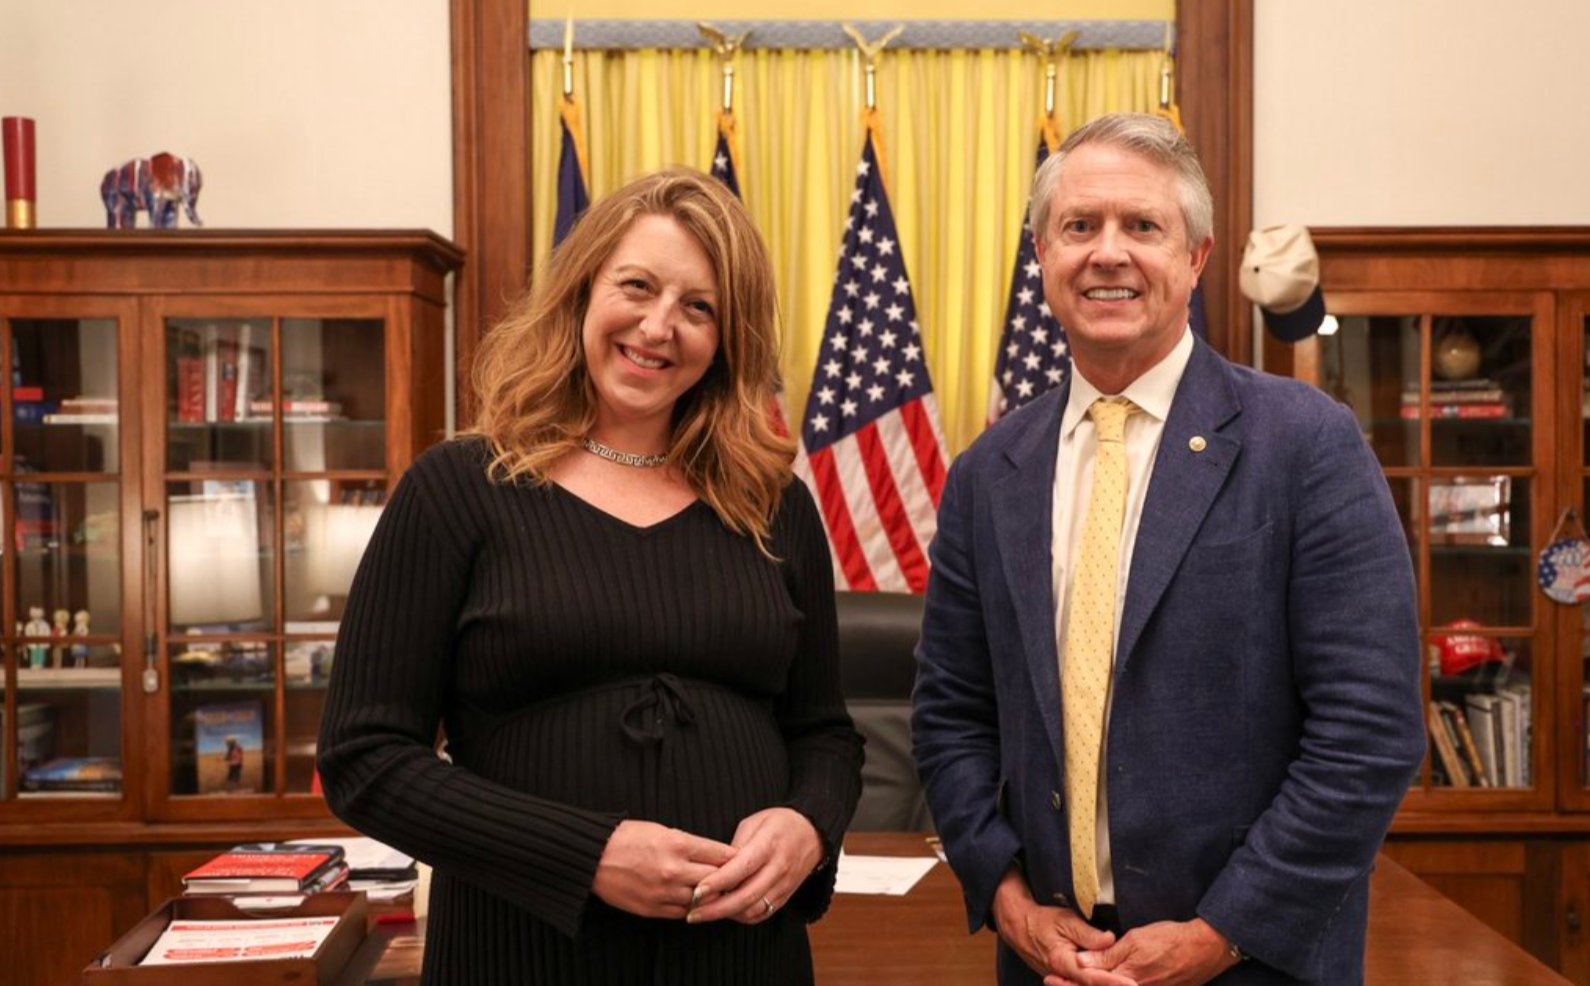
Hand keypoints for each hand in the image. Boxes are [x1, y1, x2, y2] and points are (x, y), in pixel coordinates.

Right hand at [592, 820, 735, 918]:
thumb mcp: (661, 829)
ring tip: (714, 891)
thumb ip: (689, 844)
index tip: (741, 859)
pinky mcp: (652, 909)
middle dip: (727, 878)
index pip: (721, 854)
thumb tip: (714, 854)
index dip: (733, 857)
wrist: (593, 857)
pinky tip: (693, 901)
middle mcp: (673, 869)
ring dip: (709, 895)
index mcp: (677, 843)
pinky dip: (691, 907)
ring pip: (701, 900)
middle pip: (716, 879)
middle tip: (734, 878)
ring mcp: (663, 892)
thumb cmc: (627, 837)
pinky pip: (682, 913)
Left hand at [686, 807, 822, 924]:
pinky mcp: (786, 896)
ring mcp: (784, 885)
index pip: (741, 868)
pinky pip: (762, 914)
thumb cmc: (779, 823)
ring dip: (727, 915)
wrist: (813, 833)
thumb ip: (734, 847)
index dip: (718, 882)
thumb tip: (714, 870)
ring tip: (704, 913)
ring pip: (754, 909)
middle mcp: (778, 868)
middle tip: (693, 912)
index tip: (697, 891)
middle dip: (716, 908)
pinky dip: (742, 917)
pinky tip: (726, 913)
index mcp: (769, 844)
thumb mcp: (754, 822)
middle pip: (746, 896)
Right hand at [991, 869, 1134, 985]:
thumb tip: (1110, 939)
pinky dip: (1096, 984)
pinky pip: (1080, 985)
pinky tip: (1111, 983)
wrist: (1020, 927)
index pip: (1093, 977)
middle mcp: (1062, 975)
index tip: (1132, 985)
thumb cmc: (1043, 921)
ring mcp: (1062, 978)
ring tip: (1126, 985)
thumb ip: (1088, 933)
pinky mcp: (1064, 978)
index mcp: (1063, 961)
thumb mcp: (1065, 920)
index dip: (1114, 982)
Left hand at [1048, 918, 1237, 985]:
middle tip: (1054, 983)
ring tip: (1072, 983)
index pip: (1091, 984)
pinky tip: (1102, 981)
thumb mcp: (1135, 941)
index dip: (1070, 983)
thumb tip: (1079, 962)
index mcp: (1126, 979)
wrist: (1204, 949)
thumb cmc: (1169, 939)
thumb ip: (1106, 955)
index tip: (1051, 979)